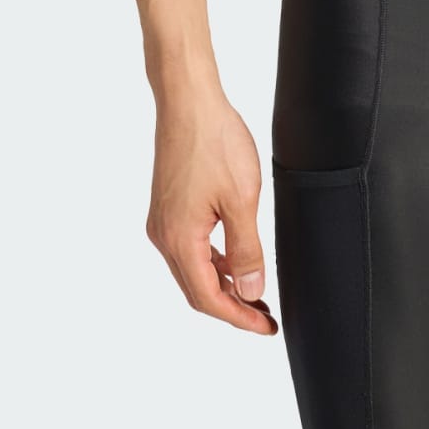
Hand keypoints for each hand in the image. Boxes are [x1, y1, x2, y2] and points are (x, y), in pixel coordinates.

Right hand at [146, 85, 278, 333]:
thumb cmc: (214, 142)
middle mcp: (164, 236)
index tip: (266, 326)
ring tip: (255, 291)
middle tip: (264, 316)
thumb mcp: (242, 200)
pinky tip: (236, 257)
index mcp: (180, 240)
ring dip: (223, 284)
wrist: (189, 101)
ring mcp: (162, 221)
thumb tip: (251, 292)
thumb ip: (248, 250)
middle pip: (197, 290)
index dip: (239, 317)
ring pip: (193, 269)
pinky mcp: (167, 207)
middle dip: (231, 307)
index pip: (208, 299)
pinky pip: (190, 247)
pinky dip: (214, 260)